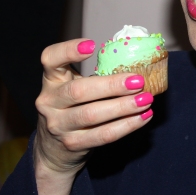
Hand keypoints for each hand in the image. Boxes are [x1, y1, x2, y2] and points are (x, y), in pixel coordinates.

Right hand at [34, 38, 153, 174]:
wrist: (54, 149)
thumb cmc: (72, 108)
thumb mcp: (74, 86)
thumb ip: (95, 76)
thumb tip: (137, 67)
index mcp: (51, 80)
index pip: (50, 59)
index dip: (68, 50)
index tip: (92, 45)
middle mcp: (49, 101)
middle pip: (78, 91)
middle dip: (112, 85)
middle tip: (138, 81)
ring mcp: (59, 125)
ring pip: (92, 115)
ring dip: (123, 107)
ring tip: (146, 100)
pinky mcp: (73, 144)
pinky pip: (103, 135)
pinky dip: (127, 125)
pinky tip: (144, 116)